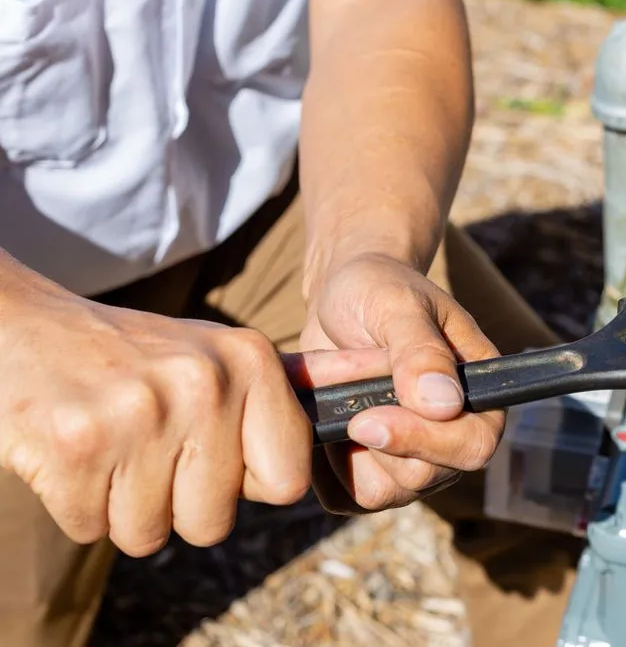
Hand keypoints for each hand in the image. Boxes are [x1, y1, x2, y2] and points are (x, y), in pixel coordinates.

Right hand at [0, 278, 384, 556]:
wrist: (25, 325)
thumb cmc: (136, 354)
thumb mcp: (218, 353)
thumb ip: (283, 393)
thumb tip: (359, 404)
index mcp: (249, 361)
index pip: (287, 481)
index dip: (248, 482)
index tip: (217, 458)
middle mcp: (204, 384)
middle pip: (215, 522)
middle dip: (177, 502)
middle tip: (148, 449)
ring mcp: (139, 414)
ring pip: (149, 534)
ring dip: (123, 507)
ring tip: (112, 447)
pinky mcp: (75, 445)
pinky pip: (90, 529)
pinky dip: (77, 504)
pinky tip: (76, 451)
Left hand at [301, 252, 503, 512]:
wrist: (343, 300)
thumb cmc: (380, 291)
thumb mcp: (398, 307)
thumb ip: (420, 352)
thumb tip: (443, 406)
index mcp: (479, 398)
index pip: (473, 447)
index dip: (425, 442)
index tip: (369, 417)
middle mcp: (452, 439)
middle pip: (423, 478)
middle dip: (375, 442)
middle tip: (342, 399)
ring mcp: (412, 462)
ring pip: (382, 494)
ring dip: (344, 449)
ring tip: (332, 396)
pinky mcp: (370, 474)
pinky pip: (345, 497)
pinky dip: (321, 465)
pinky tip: (319, 419)